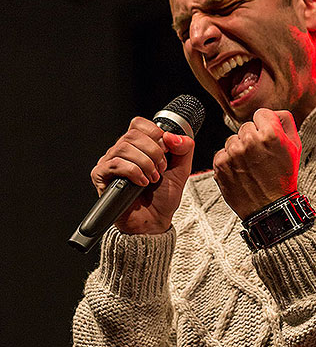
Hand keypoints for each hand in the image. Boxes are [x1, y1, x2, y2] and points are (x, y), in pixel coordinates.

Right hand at [91, 116, 194, 234]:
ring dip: (145, 163)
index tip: (166, 151)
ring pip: (124, 148)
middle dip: (154, 152)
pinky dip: (133, 172)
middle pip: (133, 134)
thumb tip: (172, 135)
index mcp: (138, 146)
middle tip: (161, 169)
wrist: (153, 222)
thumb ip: (184, 148)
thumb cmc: (162, 198)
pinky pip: (115, 164)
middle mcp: (121, 151)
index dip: (155, 134)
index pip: (139, 124)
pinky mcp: (100, 176)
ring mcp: (109, 162)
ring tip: (152, 178)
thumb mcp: (182, 170)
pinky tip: (141, 183)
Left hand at [213, 108, 300, 219]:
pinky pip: (222, 153)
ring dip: (239, 149)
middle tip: (260, 156)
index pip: (260, 114)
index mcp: (270, 134)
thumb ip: (285, 122)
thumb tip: (273, 112)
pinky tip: (241, 171)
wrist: (270, 208)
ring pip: (232, 139)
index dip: (265, 126)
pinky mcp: (221, 165)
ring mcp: (233, 153)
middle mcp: (250, 141)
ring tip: (251, 166)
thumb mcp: (295, 147)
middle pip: (245, 126)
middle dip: (252, 138)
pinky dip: (229, 161)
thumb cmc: (283, 179)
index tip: (267, 139)